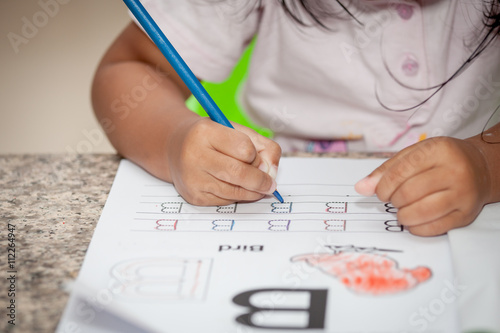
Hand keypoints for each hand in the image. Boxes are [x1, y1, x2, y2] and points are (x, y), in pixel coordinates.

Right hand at [166, 117, 280, 205]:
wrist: (176, 149)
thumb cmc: (211, 138)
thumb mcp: (235, 130)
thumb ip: (262, 145)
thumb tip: (272, 172)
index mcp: (205, 132)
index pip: (244, 149)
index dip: (255, 155)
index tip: (256, 157)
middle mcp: (195, 155)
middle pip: (239, 173)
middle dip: (261, 180)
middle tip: (270, 184)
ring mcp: (193, 178)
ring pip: (235, 191)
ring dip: (252, 191)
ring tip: (257, 186)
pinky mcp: (194, 197)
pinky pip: (226, 201)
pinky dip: (237, 196)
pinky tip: (235, 187)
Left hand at [355, 137, 490, 235]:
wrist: (480, 168)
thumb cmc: (440, 160)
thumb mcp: (414, 154)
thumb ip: (386, 170)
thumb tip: (361, 188)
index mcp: (439, 151)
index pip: (401, 172)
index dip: (383, 186)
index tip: (379, 191)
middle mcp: (455, 171)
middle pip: (409, 193)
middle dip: (393, 200)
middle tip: (393, 199)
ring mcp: (463, 195)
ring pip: (421, 212)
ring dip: (403, 216)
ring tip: (402, 210)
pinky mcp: (466, 215)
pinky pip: (434, 228)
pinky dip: (416, 228)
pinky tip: (414, 220)